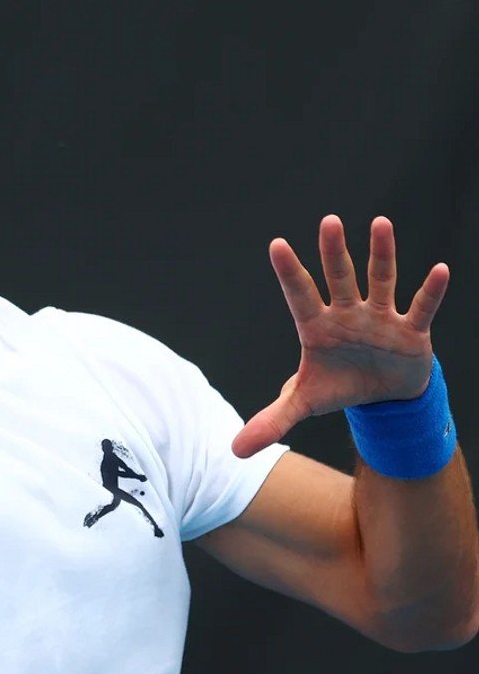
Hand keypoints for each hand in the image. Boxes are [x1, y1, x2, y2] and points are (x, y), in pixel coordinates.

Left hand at [233, 215, 448, 457]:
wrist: (381, 396)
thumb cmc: (337, 386)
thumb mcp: (304, 404)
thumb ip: (271, 421)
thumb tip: (233, 452)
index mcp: (316, 326)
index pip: (298, 295)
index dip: (289, 272)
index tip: (275, 244)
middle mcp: (347, 314)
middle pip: (338, 278)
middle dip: (333, 252)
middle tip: (328, 221)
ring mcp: (379, 318)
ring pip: (380, 280)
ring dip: (381, 254)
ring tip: (380, 223)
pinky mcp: (409, 331)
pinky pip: (421, 308)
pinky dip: (430, 292)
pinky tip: (439, 270)